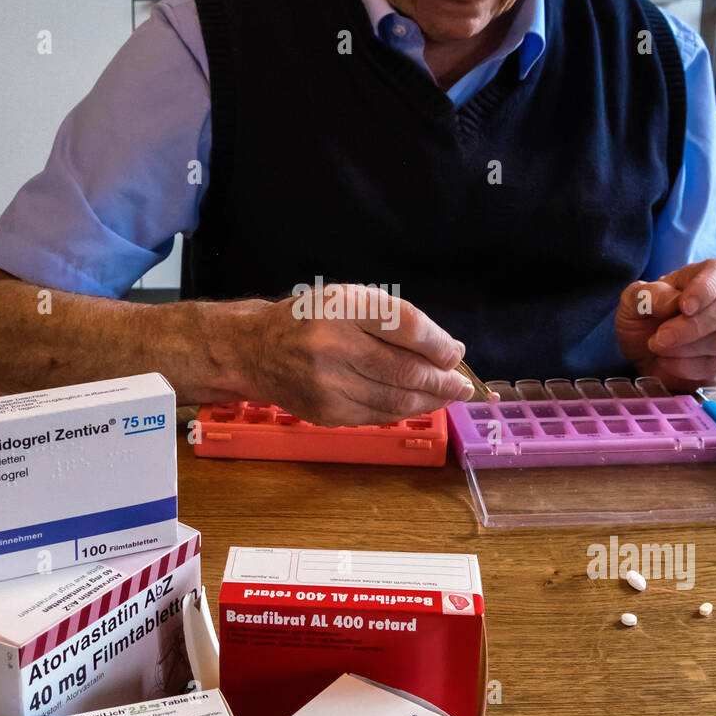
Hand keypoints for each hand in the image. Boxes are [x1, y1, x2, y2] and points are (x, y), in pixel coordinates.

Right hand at [248, 283, 473, 424]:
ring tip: (446, 395)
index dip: (439, 345)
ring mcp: (327, 384)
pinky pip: (378, 416)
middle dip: (442, 381)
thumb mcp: (349, 299)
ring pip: (396, 400)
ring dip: (430, 400)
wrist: (255, 350)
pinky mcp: (326, 412)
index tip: (455, 354)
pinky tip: (415, 404)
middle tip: (461, 384)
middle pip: (405, 370)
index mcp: (342, 307)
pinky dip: (403, 411)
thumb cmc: (310, 320)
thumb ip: (397, 319)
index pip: (407, 327)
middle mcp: (332, 345)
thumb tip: (449, 351)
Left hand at [615, 258, 715, 390]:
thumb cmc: (643, 319)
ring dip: (685, 348)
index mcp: (698, 278)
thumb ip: (646, 294)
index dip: (707, 287)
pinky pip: (714, 365)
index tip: (684, 306)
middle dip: (693, 326)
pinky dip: (684, 366)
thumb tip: (672, 301)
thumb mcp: (632, 302)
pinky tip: (665, 361)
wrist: (643, 355)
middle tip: (661, 336)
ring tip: (657, 346)